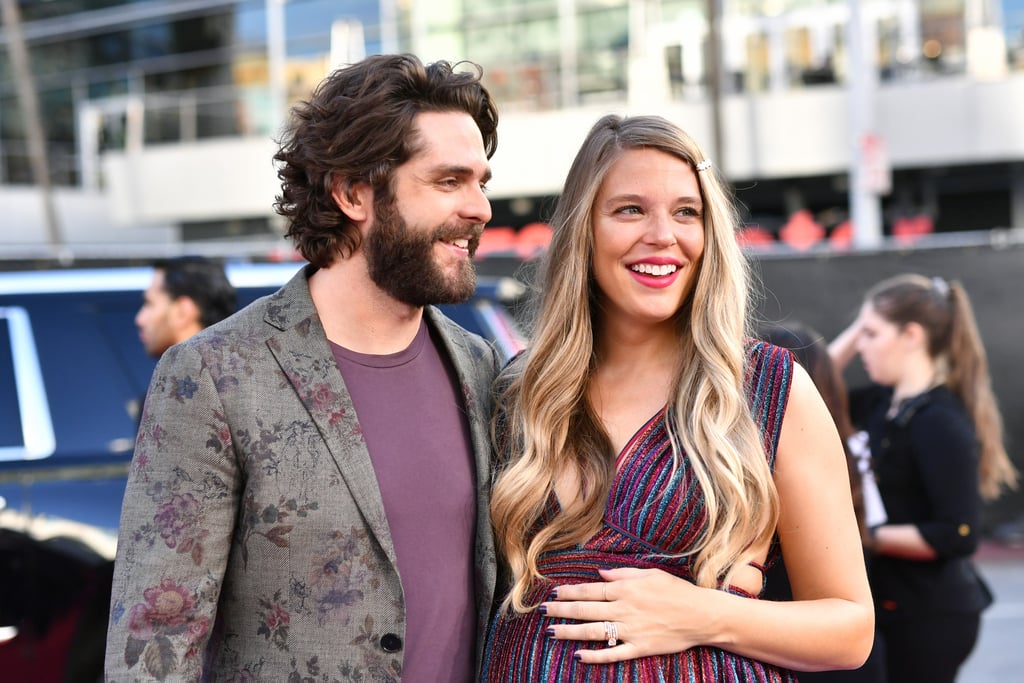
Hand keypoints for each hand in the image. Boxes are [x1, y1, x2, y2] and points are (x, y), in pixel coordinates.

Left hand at [540, 567, 710, 663]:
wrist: (702, 615)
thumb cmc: (676, 591)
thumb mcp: (649, 573)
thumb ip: (622, 574)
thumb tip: (600, 574)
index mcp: (625, 589)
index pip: (589, 590)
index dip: (569, 592)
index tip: (552, 593)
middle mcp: (624, 609)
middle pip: (586, 610)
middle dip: (561, 610)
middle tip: (541, 612)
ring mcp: (631, 629)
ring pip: (593, 631)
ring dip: (570, 632)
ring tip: (551, 632)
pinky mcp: (640, 647)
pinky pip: (614, 653)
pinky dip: (596, 656)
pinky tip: (579, 656)